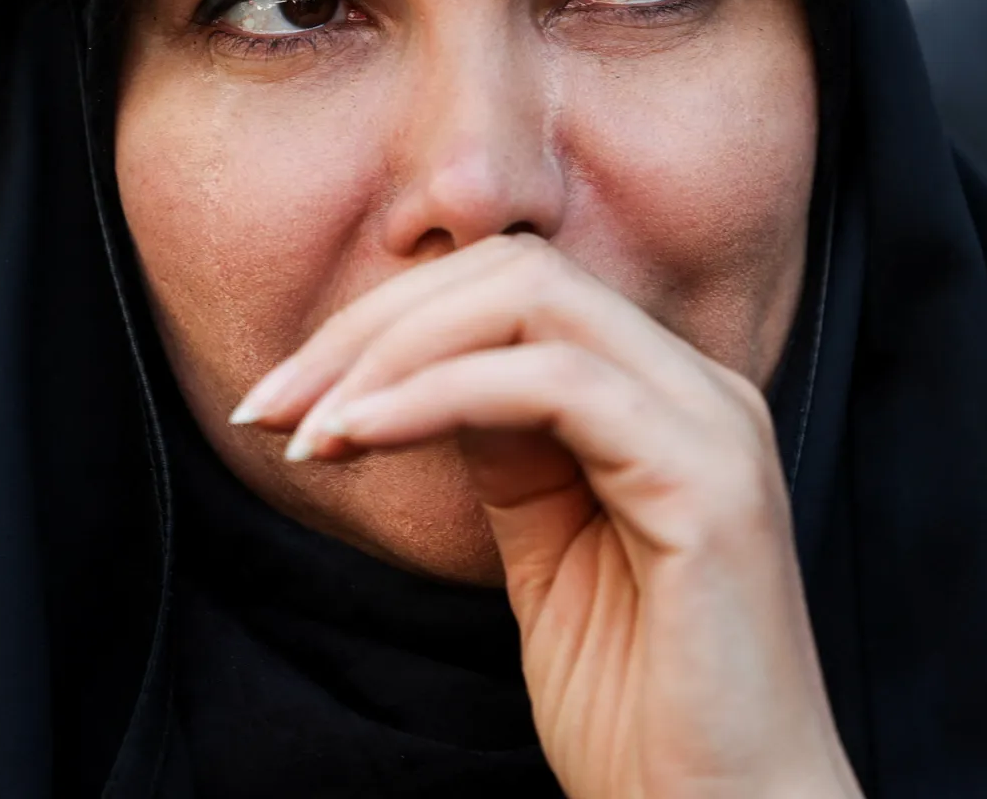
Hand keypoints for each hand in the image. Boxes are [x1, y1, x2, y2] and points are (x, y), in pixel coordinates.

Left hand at [231, 234, 863, 798]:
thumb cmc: (642, 715)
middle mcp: (701, 388)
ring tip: (308, 431)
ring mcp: (714, 426)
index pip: (517, 285)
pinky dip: (440, 393)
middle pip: (517, 269)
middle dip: (373, 322)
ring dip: (392, 352)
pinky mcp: (710, 483)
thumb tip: (420, 376)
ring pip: (534, 300)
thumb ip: (508, 454)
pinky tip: (363, 433)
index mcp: (667, 397)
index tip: (287, 400)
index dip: (389, 319)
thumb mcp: (546, 555)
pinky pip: (554, 385)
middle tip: (272, 407)